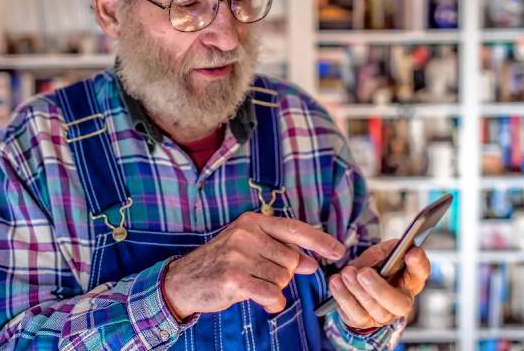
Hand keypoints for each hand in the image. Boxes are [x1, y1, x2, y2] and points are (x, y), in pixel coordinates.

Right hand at [163, 212, 344, 318]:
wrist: (184, 280)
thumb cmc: (222, 262)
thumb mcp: (250, 248)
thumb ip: (281, 251)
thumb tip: (313, 264)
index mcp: (253, 221)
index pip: (294, 229)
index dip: (320, 241)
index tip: (339, 251)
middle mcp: (247, 234)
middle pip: (291, 259)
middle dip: (284, 273)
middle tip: (261, 274)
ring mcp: (240, 255)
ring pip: (282, 278)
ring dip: (274, 288)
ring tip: (252, 284)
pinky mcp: (235, 278)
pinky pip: (272, 294)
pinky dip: (272, 302)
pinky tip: (259, 299)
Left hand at [328, 240, 430, 330]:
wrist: (356, 285)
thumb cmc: (373, 267)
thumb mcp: (380, 254)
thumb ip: (387, 251)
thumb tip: (397, 246)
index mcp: (409, 280)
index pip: (421, 273)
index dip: (419, 264)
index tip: (411, 252)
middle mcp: (401, 301)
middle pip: (399, 303)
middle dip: (380, 289)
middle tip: (363, 273)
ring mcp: (383, 315)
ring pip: (376, 310)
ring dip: (358, 291)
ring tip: (347, 273)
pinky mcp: (364, 321)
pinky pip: (355, 314)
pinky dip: (344, 297)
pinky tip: (336, 282)